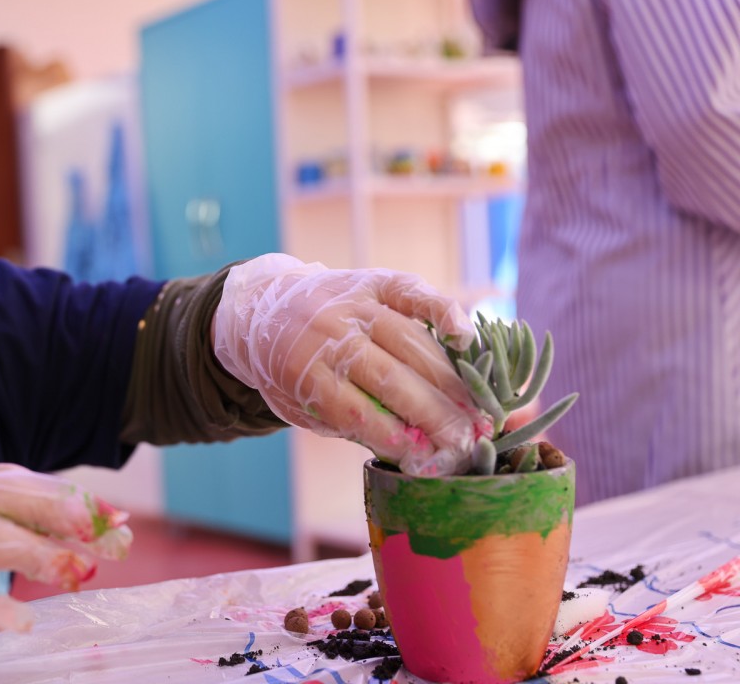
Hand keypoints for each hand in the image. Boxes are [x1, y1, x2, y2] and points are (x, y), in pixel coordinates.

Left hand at [213, 254, 488, 475]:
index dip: (392, 436)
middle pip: (389, 377)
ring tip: (475, 410)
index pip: (353, 410)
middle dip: (432, 414)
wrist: (265, 309)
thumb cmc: (291, 371)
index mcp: (300, 369)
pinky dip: (443, 311)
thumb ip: (342, 422)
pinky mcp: (373, 281)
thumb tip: (405, 447)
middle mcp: (328, 332)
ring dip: (447, 379)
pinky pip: (413, 293)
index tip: (425, 459)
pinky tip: (466, 338)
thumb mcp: (298, 404)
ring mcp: (353, 303)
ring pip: (409, 341)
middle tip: (465, 441)